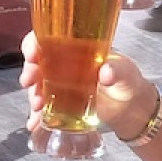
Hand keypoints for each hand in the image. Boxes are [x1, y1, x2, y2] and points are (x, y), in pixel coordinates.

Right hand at [19, 35, 156, 133]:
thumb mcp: (126, 72)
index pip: (48, 38)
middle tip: (29, 82)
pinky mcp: (62, 105)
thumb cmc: (128, 82)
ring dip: (33, 94)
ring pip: (37, 85)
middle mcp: (64, 65)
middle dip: (29, 71)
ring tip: (38, 105)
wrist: (132, 109)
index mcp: (76, 49)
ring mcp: (61, 85)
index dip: (35, 43)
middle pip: (37, 62)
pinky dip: (36, 115)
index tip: (32, 53)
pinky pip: (44, 108)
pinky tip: (34, 122)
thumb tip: (106, 72)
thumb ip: (117, 70)